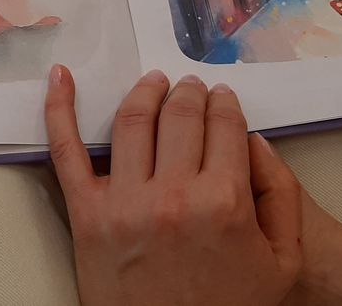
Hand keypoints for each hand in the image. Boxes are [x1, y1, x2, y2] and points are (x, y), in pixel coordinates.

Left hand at [45, 67, 301, 305]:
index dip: (224, 104)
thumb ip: (282, 195)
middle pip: (181, 116)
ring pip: (133, 121)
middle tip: (190, 87)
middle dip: (189, 93)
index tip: (221, 97)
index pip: (224, 126)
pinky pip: (66, 151)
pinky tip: (59, 78)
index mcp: (225, 203)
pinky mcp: (87, 215)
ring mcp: (126, 202)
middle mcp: (175, 195)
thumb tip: (257, 141)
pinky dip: (59, 108)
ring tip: (154, 84)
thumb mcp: (282, 262)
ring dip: (145, 92)